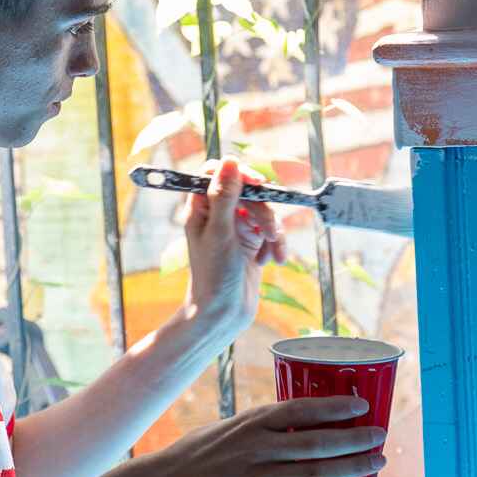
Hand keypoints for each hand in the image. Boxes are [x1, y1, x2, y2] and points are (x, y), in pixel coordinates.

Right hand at [129, 395, 386, 476]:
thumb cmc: (200, 452)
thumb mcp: (231, 426)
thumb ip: (264, 426)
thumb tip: (304, 424)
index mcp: (252, 420)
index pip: (303, 409)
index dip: (337, 406)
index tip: (362, 404)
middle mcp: (259, 446)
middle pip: (319, 441)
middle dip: (356, 438)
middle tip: (380, 435)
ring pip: (318, 471)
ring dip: (354, 466)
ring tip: (378, 461)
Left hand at [182, 157, 284, 343]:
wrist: (223, 315)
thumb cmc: (214, 277)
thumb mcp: (220, 233)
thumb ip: (225, 196)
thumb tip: (230, 161)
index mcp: (201, 208)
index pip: (217, 173)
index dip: (239, 174)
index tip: (257, 184)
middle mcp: (218, 215)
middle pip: (249, 191)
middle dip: (264, 211)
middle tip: (270, 230)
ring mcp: (236, 228)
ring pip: (264, 211)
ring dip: (274, 230)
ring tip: (273, 252)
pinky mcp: (252, 243)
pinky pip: (271, 231)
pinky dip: (276, 245)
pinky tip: (272, 261)